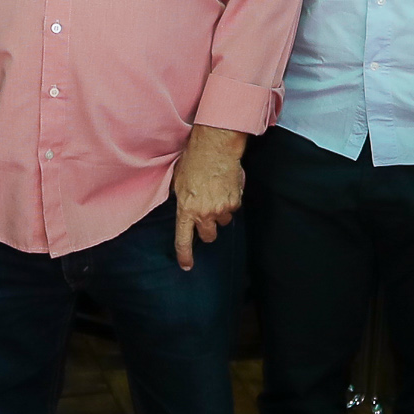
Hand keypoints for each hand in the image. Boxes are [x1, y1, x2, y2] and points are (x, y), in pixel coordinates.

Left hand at [171, 126, 246, 271]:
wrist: (215, 148)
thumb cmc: (193, 161)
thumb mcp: (178, 182)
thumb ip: (181, 200)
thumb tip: (184, 207)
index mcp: (186, 210)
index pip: (184, 240)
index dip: (185, 255)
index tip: (187, 265)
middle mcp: (204, 214)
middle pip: (209, 236)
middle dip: (208, 229)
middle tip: (206, 215)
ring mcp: (221, 210)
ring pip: (223, 222)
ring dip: (219, 213)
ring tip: (216, 193)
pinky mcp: (235, 202)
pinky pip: (233, 209)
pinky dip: (230, 201)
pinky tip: (224, 186)